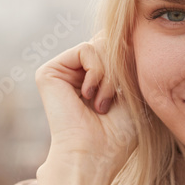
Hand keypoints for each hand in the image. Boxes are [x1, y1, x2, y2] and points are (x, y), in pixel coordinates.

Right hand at [34, 33, 136, 177]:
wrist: (96, 153)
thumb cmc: (119, 134)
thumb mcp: (135, 91)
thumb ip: (130, 60)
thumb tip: (125, 31)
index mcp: (95, 78)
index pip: (118, 50)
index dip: (130, 62)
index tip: (131, 90)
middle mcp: (77, 73)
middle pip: (110, 44)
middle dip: (121, 71)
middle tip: (114, 101)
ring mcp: (63, 72)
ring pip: (101, 45)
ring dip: (110, 76)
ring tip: (102, 103)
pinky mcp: (49, 72)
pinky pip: (87, 48)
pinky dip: (97, 71)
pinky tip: (90, 95)